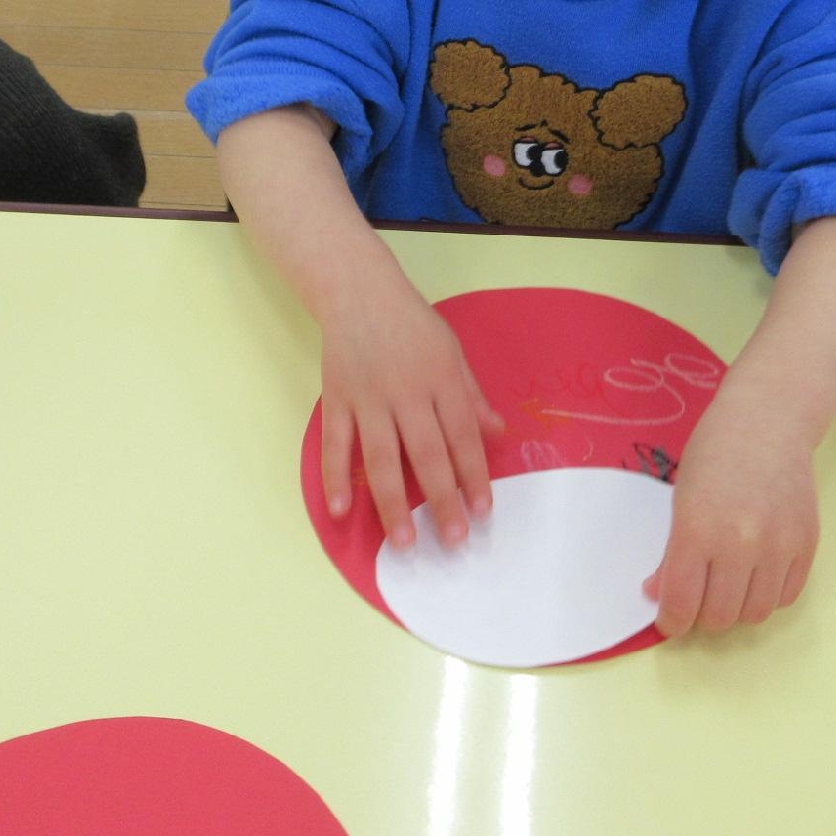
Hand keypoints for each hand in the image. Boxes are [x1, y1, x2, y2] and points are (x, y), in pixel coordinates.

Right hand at [318, 273, 503, 551]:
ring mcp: (368, 399)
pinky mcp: (337, 401)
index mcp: (441, 380)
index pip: (462, 436)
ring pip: (381, 457)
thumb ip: (471, 396)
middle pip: (426, 454)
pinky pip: (337, 445)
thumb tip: (499, 434)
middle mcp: (407, 393)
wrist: (359, 293)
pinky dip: (336, 478)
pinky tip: (342, 511)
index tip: (482, 512)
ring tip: (403, 542)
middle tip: (452, 541)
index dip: (474, 475)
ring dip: (391, 503)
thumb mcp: (452, 352)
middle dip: (441, 500)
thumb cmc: (412, 325)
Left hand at [646, 372, 818, 636]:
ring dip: (737, 608)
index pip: (681, 602)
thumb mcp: (680, 498)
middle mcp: (739, 543)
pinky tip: (756, 575)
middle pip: (719, 616)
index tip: (671, 620)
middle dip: (702, 616)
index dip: (672, 621)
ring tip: (728, 586)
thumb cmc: (714, 454)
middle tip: (699, 598)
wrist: (768, 421)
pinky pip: (786, 597)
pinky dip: (767, 595)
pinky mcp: (807, 544)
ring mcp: (778, 545)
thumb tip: (659, 596)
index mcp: (696, 529)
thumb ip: (671, 552)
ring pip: (755, 613)